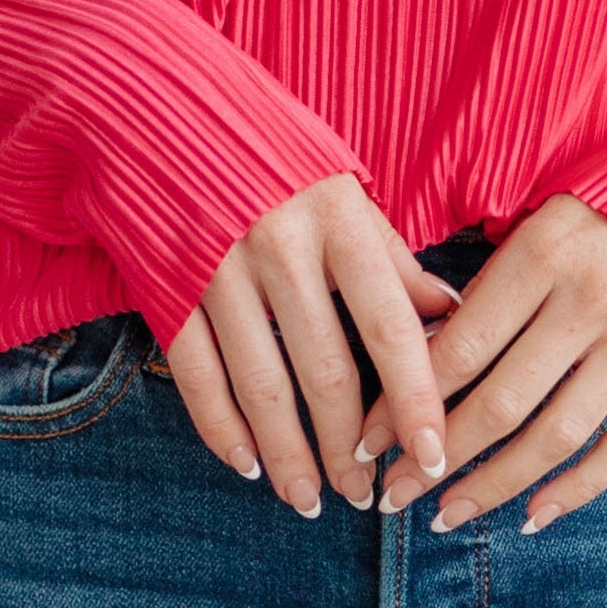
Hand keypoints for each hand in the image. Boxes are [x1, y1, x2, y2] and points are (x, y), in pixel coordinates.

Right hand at [165, 175, 456, 514]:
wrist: (153, 108)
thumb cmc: (269, 154)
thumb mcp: (342, 189)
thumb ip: (393, 259)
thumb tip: (453, 315)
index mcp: (338, 220)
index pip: (391, 328)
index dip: (416, 400)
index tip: (436, 456)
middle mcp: (279, 248)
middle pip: (326, 372)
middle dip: (351, 448)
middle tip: (369, 495)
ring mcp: (217, 272)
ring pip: (262, 387)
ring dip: (290, 456)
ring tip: (311, 499)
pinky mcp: (166, 290)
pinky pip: (199, 378)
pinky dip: (223, 431)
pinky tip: (248, 466)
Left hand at [356, 196, 606, 535]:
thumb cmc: (582, 220)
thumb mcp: (524, 229)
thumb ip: (477, 296)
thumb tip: (411, 380)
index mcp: (546, 252)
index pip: (460, 350)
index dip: (405, 404)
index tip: (367, 444)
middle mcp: (595, 299)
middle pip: (503, 402)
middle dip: (439, 458)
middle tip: (394, 493)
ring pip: (557, 436)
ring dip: (495, 485)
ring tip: (445, 515)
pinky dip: (579, 488)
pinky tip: (531, 515)